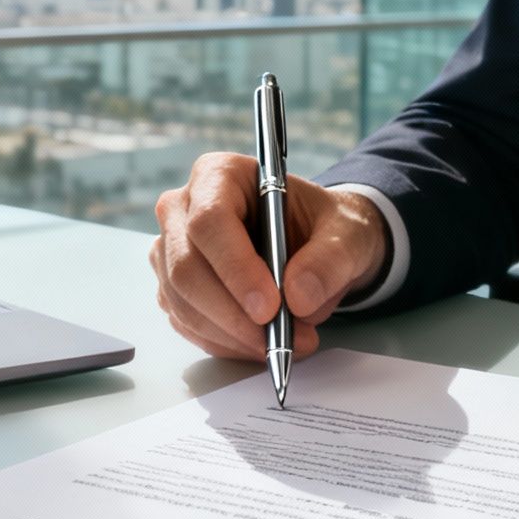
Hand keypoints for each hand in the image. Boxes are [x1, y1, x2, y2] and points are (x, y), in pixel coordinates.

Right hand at [151, 153, 390, 359]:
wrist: (317, 247)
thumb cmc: (325, 227)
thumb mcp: (347, 233)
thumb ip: (330, 260)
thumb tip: (298, 297)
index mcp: (219, 175)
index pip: (210, 220)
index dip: (235, 267)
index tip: (269, 307)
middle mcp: (183, 209)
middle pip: (186, 268)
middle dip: (234, 314)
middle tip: (281, 338)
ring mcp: (171, 251)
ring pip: (183, 303)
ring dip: (233, 335)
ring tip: (286, 342)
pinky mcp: (174, 289)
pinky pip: (188, 324)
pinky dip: (226, 343)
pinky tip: (260, 343)